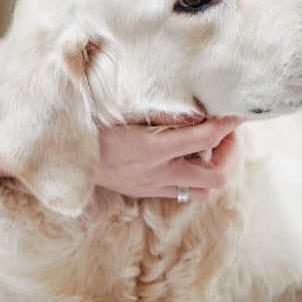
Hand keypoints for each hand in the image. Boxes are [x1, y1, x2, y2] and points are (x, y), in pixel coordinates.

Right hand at [94, 116, 239, 199]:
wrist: (63, 153)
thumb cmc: (92, 122)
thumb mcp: (127, 109)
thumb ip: (165, 112)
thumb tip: (200, 111)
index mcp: (153, 149)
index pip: (206, 138)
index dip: (228, 125)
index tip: (239, 113)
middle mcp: (157, 173)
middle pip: (216, 177)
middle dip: (229, 154)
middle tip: (225, 132)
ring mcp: (151, 187)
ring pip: (201, 191)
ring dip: (212, 169)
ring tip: (207, 146)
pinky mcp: (144, 192)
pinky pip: (181, 192)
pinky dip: (192, 175)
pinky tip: (184, 156)